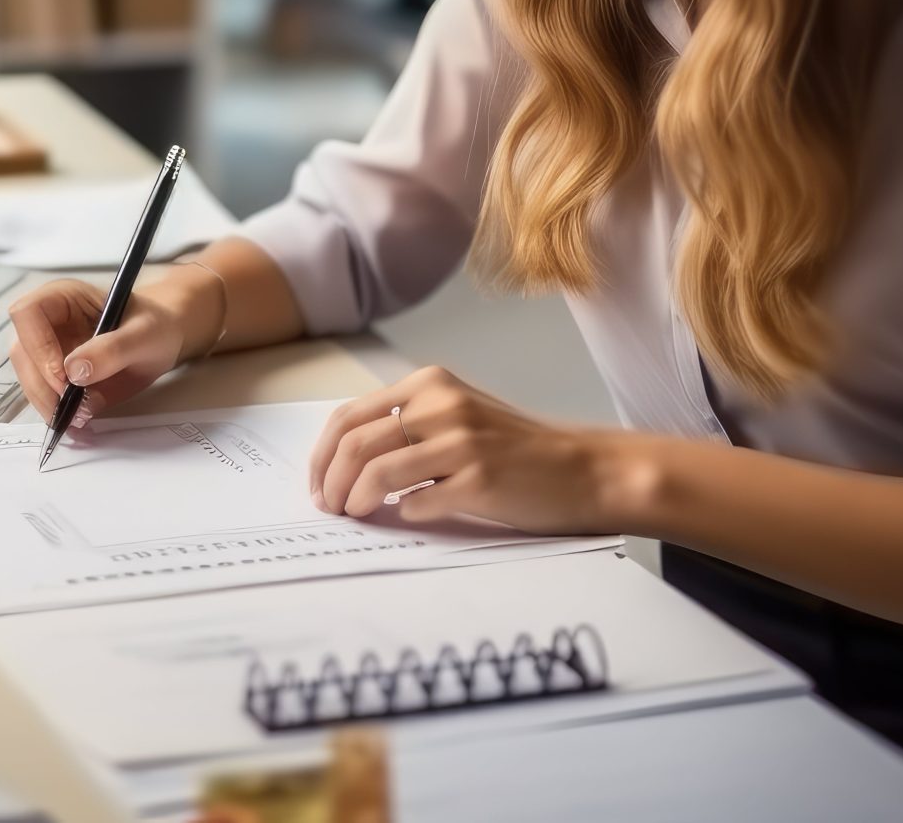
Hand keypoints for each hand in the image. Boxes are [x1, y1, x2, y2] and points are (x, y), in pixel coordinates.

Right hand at [5, 277, 191, 427]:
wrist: (160, 341)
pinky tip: (77, 421)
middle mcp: (48, 321)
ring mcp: (47, 348)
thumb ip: (112, 350)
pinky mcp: (53, 374)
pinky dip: (56, 412)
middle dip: (42, 384)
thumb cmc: (154, 326)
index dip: (37, 345)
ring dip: (46, 403)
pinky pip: (42, 394)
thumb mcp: (143, 335)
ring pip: (27, 377)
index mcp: (64, 297)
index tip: (62, 377)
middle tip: (72, 409)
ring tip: (79, 419)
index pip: (28, 313)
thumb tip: (74, 372)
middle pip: (21, 351)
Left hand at [306, 366, 618, 534]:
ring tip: (358, 515)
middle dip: (330, 481)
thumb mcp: (457, 417)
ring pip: (377, 472)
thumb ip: (408, 427)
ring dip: (357, 500)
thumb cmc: (517, 450)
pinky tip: (411, 516)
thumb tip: (342, 463)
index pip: (350, 416)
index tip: (317, 485)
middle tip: (330, 508)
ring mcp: (462, 441)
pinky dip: (404, 514)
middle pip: (355, 443)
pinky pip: (418, 503)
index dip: (322, 455)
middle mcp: (442, 404)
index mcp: (429, 384)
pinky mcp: (480, 479)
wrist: (585, 469)